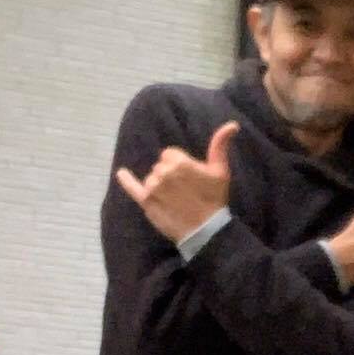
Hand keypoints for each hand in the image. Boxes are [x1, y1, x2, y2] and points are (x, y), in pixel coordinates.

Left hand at [116, 122, 236, 242]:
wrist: (206, 230)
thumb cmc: (214, 199)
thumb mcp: (221, 170)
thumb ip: (220, 145)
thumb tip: (232, 124)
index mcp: (179, 162)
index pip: (169, 154)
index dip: (180, 164)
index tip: (190, 177)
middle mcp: (163, 172)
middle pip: (160, 166)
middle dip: (170, 175)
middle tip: (185, 191)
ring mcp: (153, 188)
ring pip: (152, 179)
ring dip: (160, 185)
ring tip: (175, 199)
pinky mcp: (147, 203)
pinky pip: (133, 188)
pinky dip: (126, 181)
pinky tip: (121, 173)